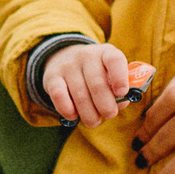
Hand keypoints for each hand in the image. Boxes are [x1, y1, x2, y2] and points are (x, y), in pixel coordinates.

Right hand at [42, 42, 157, 125]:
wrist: (64, 58)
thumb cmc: (97, 73)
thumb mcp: (110, 73)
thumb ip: (119, 88)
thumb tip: (121, 103)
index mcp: (106, 52)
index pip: (114, 60)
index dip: (120, 78)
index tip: (122, 93)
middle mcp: (86, 55)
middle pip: (98, 85)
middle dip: (106, 107)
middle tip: (109, 115)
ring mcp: (68, 65)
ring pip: (80, 96)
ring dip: (89, 115)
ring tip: (94, 121)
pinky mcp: (52, 77)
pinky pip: (60, 97)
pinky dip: (69, 111)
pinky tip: (74, 116)